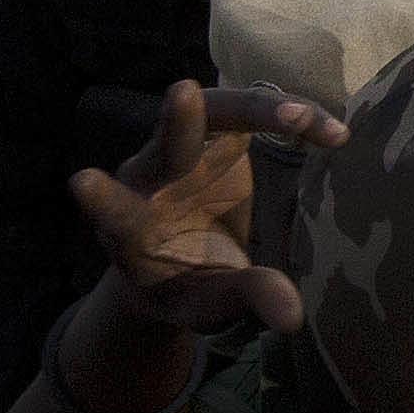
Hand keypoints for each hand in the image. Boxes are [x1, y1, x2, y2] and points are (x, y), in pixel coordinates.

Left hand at [74, 80, 341, 341]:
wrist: (186, 252)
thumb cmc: (188, 286)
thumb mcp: (211, 304)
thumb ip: (247, 299)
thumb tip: (293, 317)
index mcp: (135, 232)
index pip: (116, 216)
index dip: (104, 201)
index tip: (81, 181)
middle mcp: (152, 180)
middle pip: (165, 145)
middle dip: (176, 124)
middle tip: (184, 94)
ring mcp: (185, 148)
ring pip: (214, 111)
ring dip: (258, 110)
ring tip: (304, 120)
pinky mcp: (217, 131)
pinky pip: (253, 109)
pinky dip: (292, 115)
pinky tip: (333, 133)